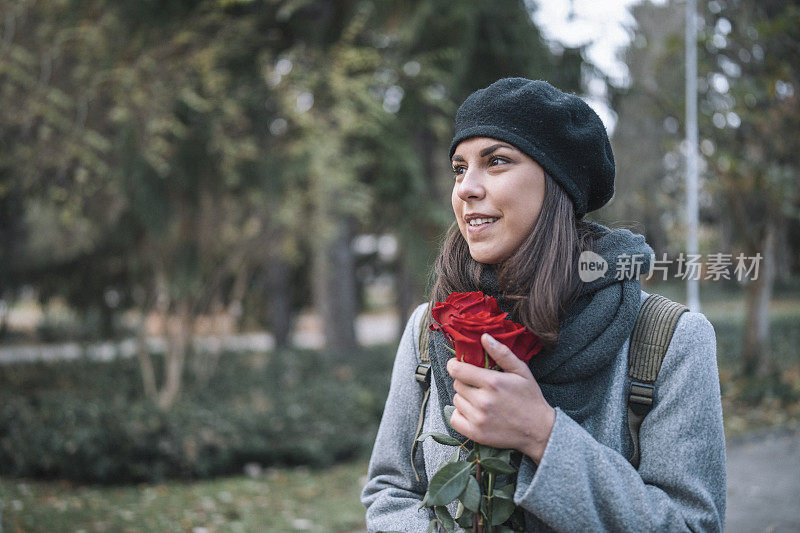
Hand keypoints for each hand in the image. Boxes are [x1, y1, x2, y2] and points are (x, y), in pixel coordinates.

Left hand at [446, 333, 555, 462]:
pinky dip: (460, 415)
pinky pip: (454, 419)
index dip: (454, 365)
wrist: (540, 431)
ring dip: (464, 398)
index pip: (457, 370)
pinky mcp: (476, 434)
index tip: (457, 365)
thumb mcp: (521, 371)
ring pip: (456, 401)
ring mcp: (479, 419)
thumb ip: (502, 353)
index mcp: (492, 382)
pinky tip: (473, 412)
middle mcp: (483, 401)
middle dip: (465, 382)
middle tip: (479, 385)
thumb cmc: (530, 398)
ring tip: (480, 400)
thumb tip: (484, 337)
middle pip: (457, 385)